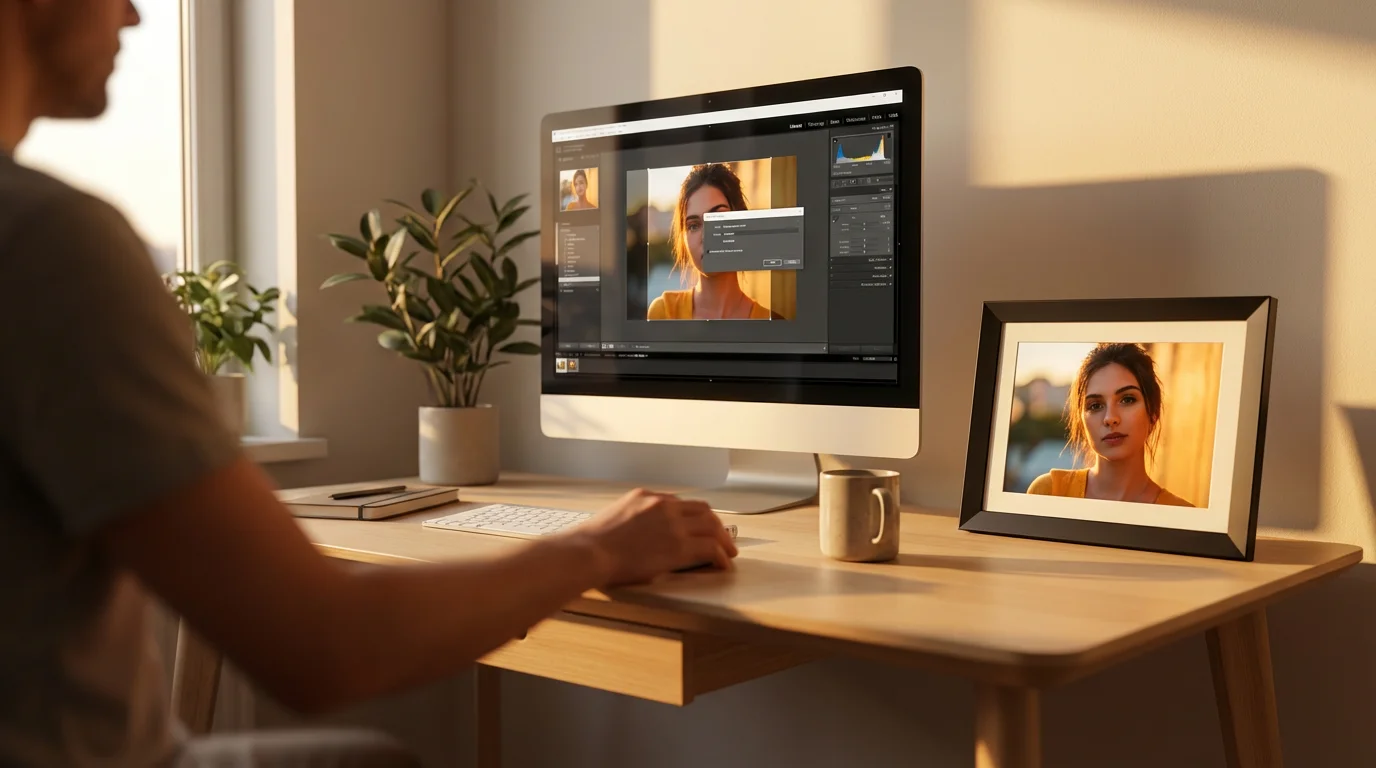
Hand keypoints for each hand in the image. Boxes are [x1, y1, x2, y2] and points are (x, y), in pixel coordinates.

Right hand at [572, 489, 738, 585]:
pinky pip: (710, 548)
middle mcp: (663, 505)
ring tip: (729, 551)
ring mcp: (672, 525)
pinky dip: (721, 555)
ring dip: (724, 539)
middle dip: (716, 525)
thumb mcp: (615, 516)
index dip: (696, 516)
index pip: (681, 502)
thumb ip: (636, 518)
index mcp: (646, 496)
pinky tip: (723, 563)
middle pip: (703, 510)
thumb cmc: (592, 542)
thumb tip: (647, 534)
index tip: (700, 526)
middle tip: (723, 538)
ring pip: (712, 526)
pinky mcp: (678, 547)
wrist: (588, 552)